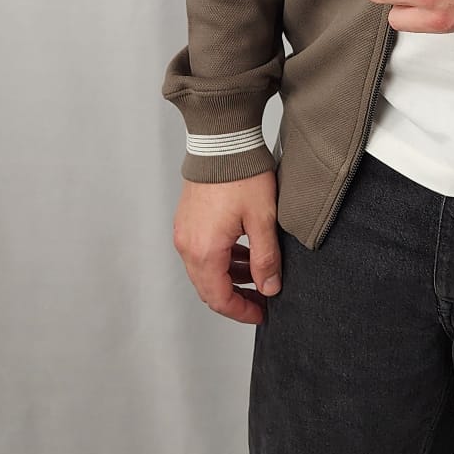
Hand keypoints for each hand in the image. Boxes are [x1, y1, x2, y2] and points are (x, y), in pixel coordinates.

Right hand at [172, 172, 281, 324]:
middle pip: (209, 288)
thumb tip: (270, 288)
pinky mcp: (187, 220)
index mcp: (205, 251)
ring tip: (258, 274)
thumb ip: (266, 259)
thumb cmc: (242, 175)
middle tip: (263, 297)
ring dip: (230, 277)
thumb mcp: (263, 219)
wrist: (222, 141)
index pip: (220, 298)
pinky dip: (221, 259)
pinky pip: (201, 251)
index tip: (262, 313)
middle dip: (237, 297)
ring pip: (205, 270)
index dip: (242, 311)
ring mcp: (184, 232)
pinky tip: (243, 253)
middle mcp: (187, 245)